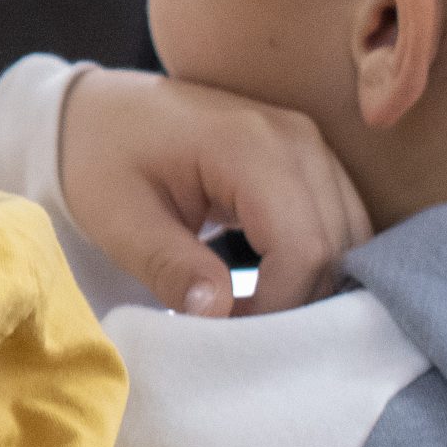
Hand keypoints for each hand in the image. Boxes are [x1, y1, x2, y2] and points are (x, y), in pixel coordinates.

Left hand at [61, 68, 372, 317]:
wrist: (96, 112)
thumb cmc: (101, 159)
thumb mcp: (119, 218)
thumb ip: (171, 267)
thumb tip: (219, 317)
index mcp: (248, 145)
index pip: (302, 247)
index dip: (279, 306)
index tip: (230, 334)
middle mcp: (297, 138)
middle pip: (336, 247)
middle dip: (299, 303)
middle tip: (242, 333)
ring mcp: (310, 144)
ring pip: (350, 239)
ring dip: (312, 286)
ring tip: (252, 312)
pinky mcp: (310, 159)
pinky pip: (340, 222)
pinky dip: (316, 262)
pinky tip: (272, 288)